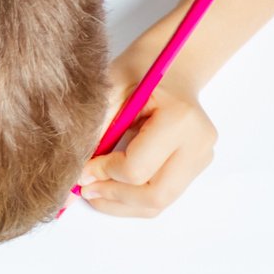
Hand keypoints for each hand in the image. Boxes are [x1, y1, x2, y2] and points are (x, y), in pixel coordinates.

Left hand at [81, 83, 215, 216]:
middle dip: (113, 197)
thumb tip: (71, 178)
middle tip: (84, 189)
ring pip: (158, 204)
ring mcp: (201, 158)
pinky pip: (162, 199)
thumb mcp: (107, 92)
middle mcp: (199, 142)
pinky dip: (131, 201)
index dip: (101, 174)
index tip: (80, 168)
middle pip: (154, 195)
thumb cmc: (137, 74)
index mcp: (180, 120)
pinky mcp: (195, 168)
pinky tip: (110, 187)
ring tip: (94, 189)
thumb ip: (91, 133)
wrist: (170, 68)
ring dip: (120, 203)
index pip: (136, 170)